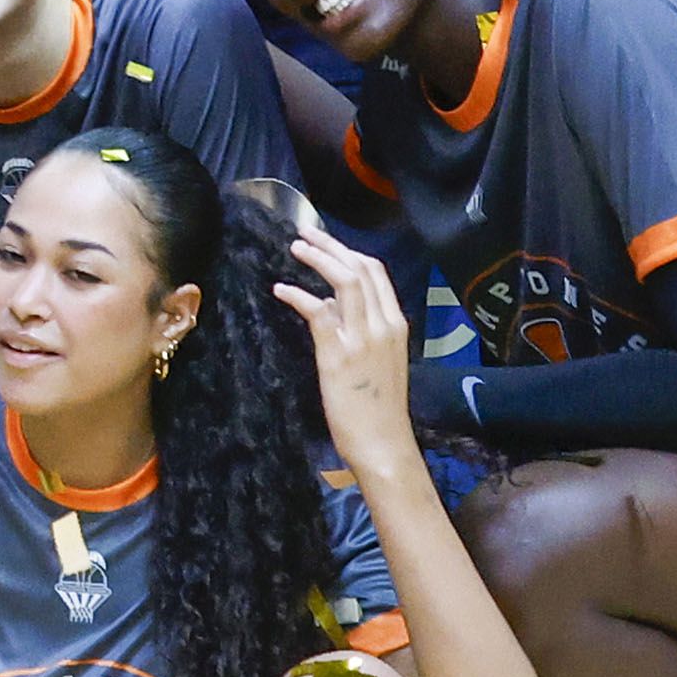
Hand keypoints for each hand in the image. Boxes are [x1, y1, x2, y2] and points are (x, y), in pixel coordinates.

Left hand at [267, 216, 424, 483]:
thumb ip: (360, 328)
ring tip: (295, 248)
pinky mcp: (339, 355)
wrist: (384, 442)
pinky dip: (298, 295)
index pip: (376, 272)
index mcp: (396, 325)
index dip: (348, 251)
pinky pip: (318, 312)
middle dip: (331, 245)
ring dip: (316, 259)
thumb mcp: (378, 359)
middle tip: (304, 234)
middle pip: (360, 268)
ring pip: (344, 281)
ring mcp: (363, 339)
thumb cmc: (378, 406)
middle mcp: (384, 325)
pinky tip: (281, 289)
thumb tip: (331, 304)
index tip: (326, 241)